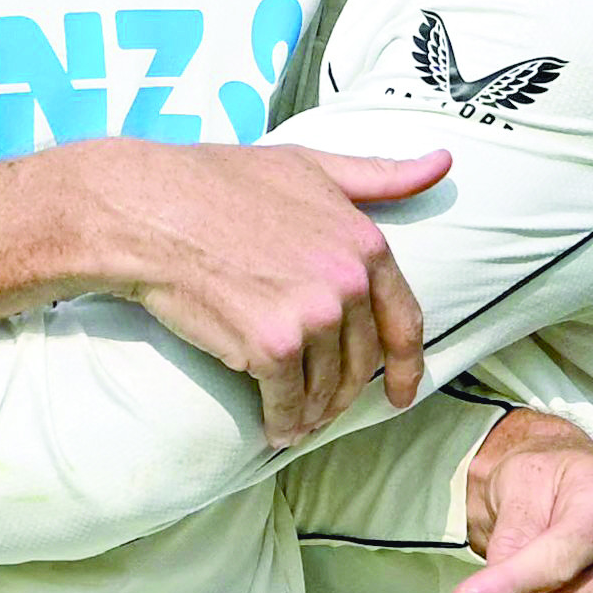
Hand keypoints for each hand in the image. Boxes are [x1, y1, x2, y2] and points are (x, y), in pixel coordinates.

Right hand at [0, 139, 449, 446]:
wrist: (150, 209)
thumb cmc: (221, 182)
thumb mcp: (311, 166)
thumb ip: (379, 176)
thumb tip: (443, 163)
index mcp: (366, 243)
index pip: (404, 320)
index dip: (408, 364)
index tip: (402, 392)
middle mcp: (349, 282)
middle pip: (363, 360)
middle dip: (347, 389)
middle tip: (327, 405)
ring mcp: (312, 317)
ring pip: (328, 387)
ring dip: (315, 410)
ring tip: (299, 417)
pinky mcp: (270, 348)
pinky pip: (288, 403)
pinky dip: (284, 423)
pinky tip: (276, 429)